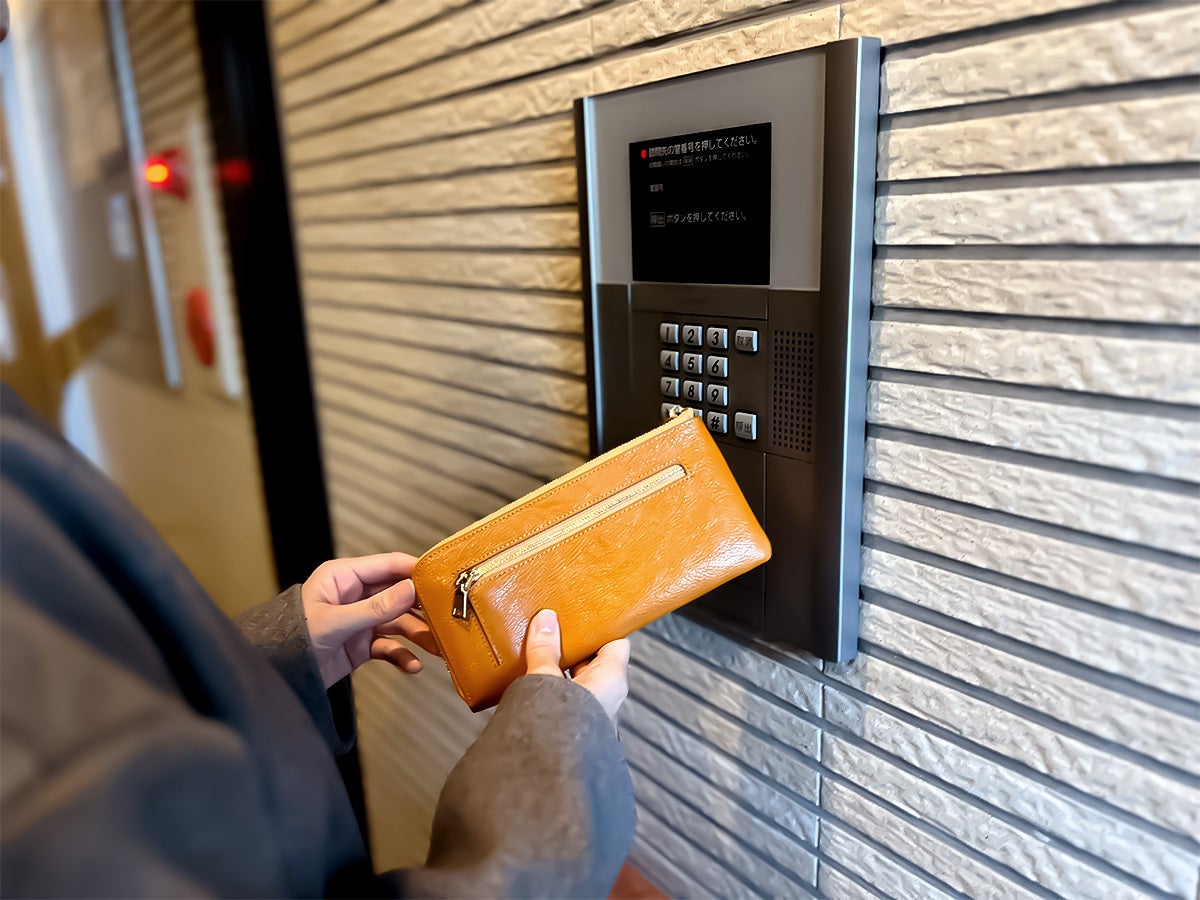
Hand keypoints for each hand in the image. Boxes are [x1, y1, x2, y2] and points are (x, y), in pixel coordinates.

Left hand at [301, 552, 440, 687]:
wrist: (278, 677)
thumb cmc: (293, 640)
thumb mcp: (335, 622)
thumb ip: (375, 607)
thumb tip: (411, 590)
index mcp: (344, 577)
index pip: (387, 565)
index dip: (414, 570)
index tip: (441, 576)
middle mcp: (355, 595)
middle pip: (398, 594)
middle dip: (421, 606)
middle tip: (446, 615)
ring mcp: (360, 619)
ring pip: (398, 621)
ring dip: (417, 634)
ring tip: (435, 646)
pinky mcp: (362, 643)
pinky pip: (389, 645)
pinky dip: (402, 655)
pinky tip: (412, 665)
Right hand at [524, 609, 629, 721]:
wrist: (551, 773)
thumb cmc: (561, 727)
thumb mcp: (547, 678)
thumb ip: (545, 649)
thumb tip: (546, 620)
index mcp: (612, 679)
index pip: (616, 643)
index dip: (601, 628)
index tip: (582, 616)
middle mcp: (608, 696)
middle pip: (595, 660)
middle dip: (574, 647)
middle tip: (553, 629)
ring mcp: (593, 714)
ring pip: (579, 681)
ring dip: (561, 668)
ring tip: (537, 651)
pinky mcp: (577, 728)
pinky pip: (568, 699)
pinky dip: (554, 688)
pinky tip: (533, 680)